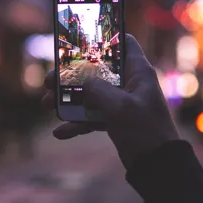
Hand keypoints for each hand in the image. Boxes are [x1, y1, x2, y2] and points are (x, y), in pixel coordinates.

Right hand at [42, 34, 179, 169]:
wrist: (156, 165)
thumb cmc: (144, 130)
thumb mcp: (118, 106)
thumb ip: (97, 89)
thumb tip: (82, 84)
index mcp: (138, 71)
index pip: (124, 42)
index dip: (105, 37)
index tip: (81, 38)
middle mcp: (129, 83)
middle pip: (96, 70)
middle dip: (71, 76)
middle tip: (48, 80)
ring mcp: (121, 102)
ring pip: (89, 94)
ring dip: (68, 100)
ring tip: (46, 104)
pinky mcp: (114, 120)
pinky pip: (91, 117)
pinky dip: (77, 123)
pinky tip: (60, 132)